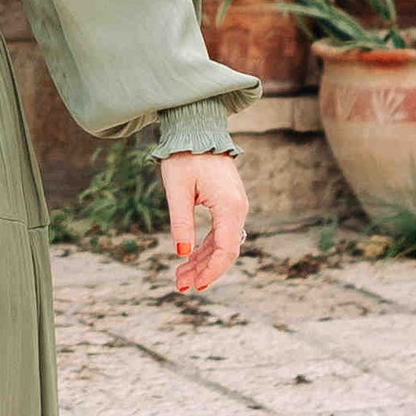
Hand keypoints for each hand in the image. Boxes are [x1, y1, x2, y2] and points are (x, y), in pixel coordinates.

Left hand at [164, 151, 247, 296]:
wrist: (197, 130)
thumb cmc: (185, 156)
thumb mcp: (177, 190)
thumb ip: (181, 222)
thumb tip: (182, 253)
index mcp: (229, 206)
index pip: (226, 249)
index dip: (211, 271)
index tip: (194, 286)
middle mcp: (238, 208)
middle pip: (225, 250)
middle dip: (204, 271)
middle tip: (181, 285)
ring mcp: (235, 206)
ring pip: (222, 243)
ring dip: (203, 261)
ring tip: (181, 277)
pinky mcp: (227, 204)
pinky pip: (220, 232)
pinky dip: (205, 247)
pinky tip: (190, 259)